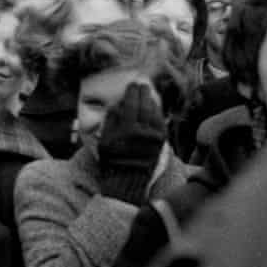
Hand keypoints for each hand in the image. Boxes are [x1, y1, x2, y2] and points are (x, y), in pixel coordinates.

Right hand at [98, 82, 166, 205]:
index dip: (131, 92)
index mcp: (127, 130)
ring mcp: (154, 137)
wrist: (126, 181)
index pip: (131, 104)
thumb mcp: (104, 139)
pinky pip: (160, 122)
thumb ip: (111, 119)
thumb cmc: (112, 160)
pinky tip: (154, 107)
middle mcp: (143, 132)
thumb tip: (118, 104)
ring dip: (151, 100)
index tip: (131, 85)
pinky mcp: (161, 142)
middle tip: (141, 85)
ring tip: (148, 94)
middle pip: (145, 105)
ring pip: (155, 112)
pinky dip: (157, 112)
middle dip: (143, 93)